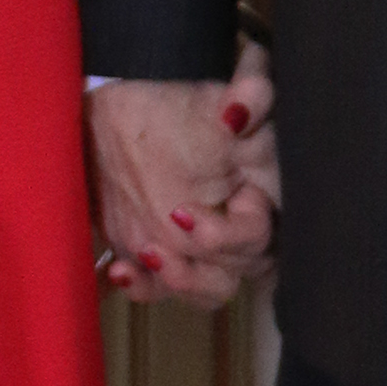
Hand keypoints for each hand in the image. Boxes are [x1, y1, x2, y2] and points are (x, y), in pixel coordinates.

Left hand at [89, 42, 279, 307]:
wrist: (123, 112)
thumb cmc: (178, 102)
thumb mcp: (215, 95)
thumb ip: (250, 95)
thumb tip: (244, 105)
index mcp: (263, 187)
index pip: (266, 232)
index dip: (238, 231)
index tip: (202, 207)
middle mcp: (238, 222)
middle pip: (242, 267)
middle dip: (208, 253)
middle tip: (175, 221)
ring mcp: (204, 243)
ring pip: (211, 287)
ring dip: (182, 280)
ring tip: (148, 253)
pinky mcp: (170, 254)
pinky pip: (166, 290)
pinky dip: (145, 287)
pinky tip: (120, 271)